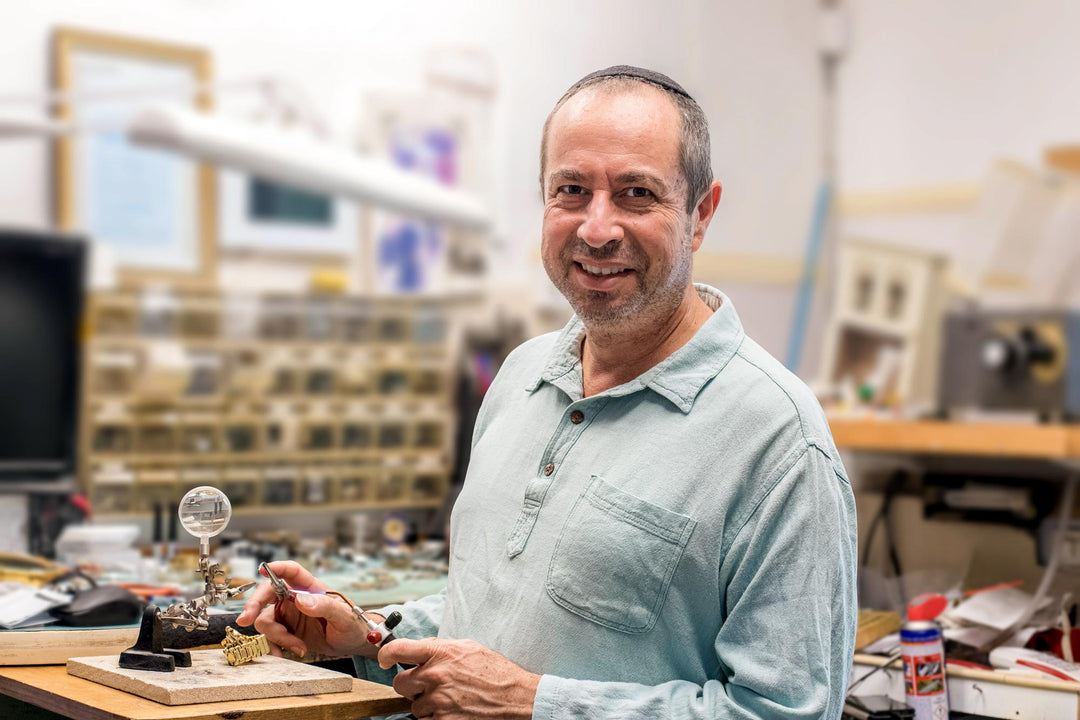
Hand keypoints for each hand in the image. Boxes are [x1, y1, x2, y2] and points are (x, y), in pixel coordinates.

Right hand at [236, 560, 376, 658]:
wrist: (352, 643)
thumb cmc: (353, 623)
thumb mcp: (343, 615)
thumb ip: (324, 606)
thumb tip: (301, 600)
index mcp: (310, 587)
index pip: (291, 571)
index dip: (277, 568)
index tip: (264, 569)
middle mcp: (295, 598)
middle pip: (266, 594)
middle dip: (254, 605)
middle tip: (246, 619)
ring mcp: (288, 615)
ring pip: (266, 620)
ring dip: (278, 637)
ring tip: (299, 647)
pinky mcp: (286, 631)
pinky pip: (270, 638)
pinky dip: (276, 647)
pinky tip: (288, 654)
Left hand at [379, 638, 539, 719]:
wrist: (516, 698)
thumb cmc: (495, 672)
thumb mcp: (469, 648)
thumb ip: (441, 647)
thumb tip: (420, 648)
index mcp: (441, 653)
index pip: (398, 650)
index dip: (385, 654)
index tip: (384, 660)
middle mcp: (436, 675)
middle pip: (399, 683)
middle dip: (410, 686)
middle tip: (427, 686)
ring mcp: (439, 701)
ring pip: (413, 706)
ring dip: (426, 705)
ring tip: (448, 700)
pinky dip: (435, 718)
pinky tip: (451, 711)